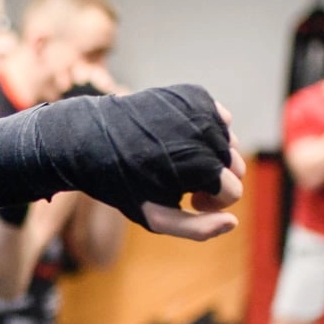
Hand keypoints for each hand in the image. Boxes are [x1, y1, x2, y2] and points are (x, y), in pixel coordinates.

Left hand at [0, 85, 242, 241]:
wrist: (88, 138)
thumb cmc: (120, 183)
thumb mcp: (155, 217)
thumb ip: (196, 230)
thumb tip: (232, 223)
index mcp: (203, 165)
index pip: (233, 191)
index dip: (210, 203)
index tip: (189, 201)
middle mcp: (208, 133)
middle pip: (235, 166)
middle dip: (213, 180)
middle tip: (181, 184)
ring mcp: (202, 109)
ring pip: (228, 141)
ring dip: (211, 156)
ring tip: (179, 163)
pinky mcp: (194, 93)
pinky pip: (217, 117)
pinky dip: (205, 130)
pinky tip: (180, 140)